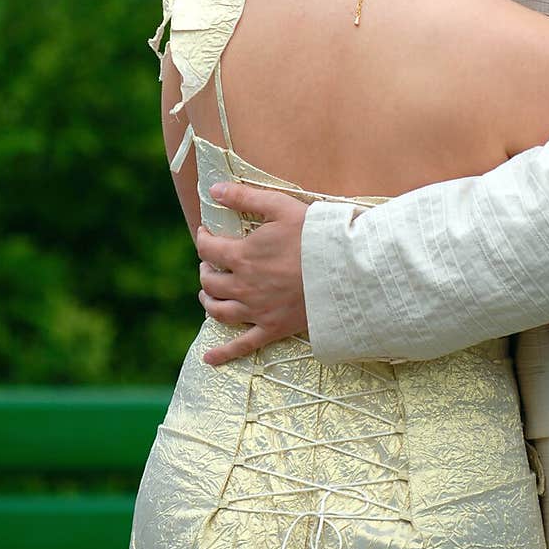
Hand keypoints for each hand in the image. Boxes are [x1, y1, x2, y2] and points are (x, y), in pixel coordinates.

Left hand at [195, 182, 309, 365]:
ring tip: (209, 293)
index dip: (203, 238)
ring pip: (218, 311)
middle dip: (206, 268)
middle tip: (213, 261)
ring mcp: (256, 310)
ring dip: (209, 300)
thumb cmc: (315, 234)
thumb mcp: (280, 207)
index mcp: (242, 256)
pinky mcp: (272, 328)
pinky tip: (209, 359)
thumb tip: (213, 189)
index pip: (208, 248)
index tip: (207, 232)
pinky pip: (242, 345)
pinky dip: (222, 353)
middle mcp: (243, 285)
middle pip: (209, 281)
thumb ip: (244, 198)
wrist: (345, 269)